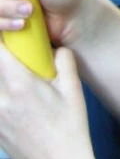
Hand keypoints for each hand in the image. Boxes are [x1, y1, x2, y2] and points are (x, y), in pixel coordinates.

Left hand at [0, 44, 93, 158]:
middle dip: (1, 54)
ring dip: (1, 72)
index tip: (10, 28)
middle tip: (12, 51)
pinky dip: (1, 89)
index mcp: (21, 86)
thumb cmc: (69, 129)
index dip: (1, 33)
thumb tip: (56, 48)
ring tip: (13, 69)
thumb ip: (64, 60)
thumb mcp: (73, 89)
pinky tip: (13, 92)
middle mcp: (1, 100)